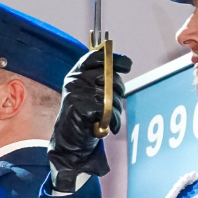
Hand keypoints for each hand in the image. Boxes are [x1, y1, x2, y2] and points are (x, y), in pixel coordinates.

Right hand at [49, 48, 130, 191]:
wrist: (69, 141)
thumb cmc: (84, 116)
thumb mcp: (90, 93)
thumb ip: (102, 80)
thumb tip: (123, 66)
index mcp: (77, 73)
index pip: (95, 56)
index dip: (113, 58)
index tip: (127, 65)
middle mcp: (74, 79)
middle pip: (108, 75)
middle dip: (119, 89)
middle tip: (115, 102)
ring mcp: (75, 92)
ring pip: (109, 94)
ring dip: (116, 108)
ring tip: (110, 118)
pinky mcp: (79, 106)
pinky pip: (106, 109)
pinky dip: (112, 120)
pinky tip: (108, 126)